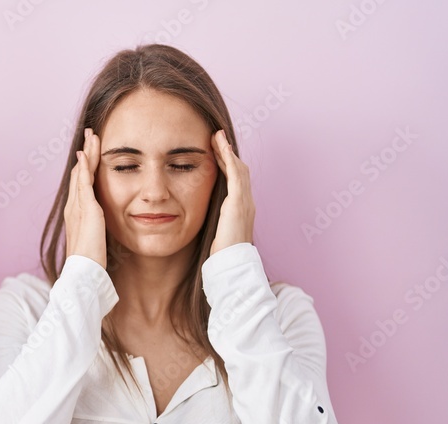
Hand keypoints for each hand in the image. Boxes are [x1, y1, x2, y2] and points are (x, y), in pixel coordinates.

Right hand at [64, 128, 106, 267]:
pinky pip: (83, 182)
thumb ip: (97, 229)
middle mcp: (73, 207)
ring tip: (91, 137)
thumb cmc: (90, 262)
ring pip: (81, 173)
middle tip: (90, 136)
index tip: (90, 152)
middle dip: (85, 154)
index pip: (80, 183)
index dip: (85, 166)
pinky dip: (84, 167)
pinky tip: (86, 154)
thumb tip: (102, 227)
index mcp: (75, 213)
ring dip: (86, 154)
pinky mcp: (85, 209)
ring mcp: (77, 207)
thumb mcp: (96, 240)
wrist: (83, 271)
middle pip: (78, 173)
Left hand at [209, 129, 254, 254]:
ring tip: (217, 136)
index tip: (216, 152)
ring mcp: (245, 200)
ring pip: (238, 168)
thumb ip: (214, 223)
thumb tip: (201, 220)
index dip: (226, 164)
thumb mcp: (217, 234)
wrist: (233, 263)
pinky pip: (235, 174)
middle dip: (227, 153)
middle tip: (216, 137)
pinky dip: (228, 158)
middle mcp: (246, 201)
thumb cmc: (223, 254)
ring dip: (227, 150)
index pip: (235, 180)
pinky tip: (220, 146)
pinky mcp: (239, 201)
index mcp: (241, 208)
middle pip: (239, 169)